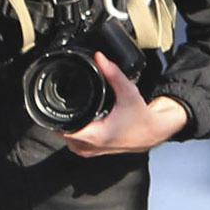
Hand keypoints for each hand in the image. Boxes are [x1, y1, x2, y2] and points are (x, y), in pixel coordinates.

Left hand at [59, 59, 189, 156]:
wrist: (153, 132)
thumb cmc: (142, 118)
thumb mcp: (128, 92)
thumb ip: (113, 73)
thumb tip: (99, 58)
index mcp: (94, 136)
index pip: (61, 128)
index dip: (56, 114)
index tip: (60, 102)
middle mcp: (90, 147)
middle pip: (61, 132)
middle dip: (62, 116)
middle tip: (67, 102)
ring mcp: (91, 151)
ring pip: (67, 138)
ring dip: (67, 125)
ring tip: (74, 110)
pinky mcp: (94, 151)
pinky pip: (76, 142)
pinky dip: (75, 131)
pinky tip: (82, 120)